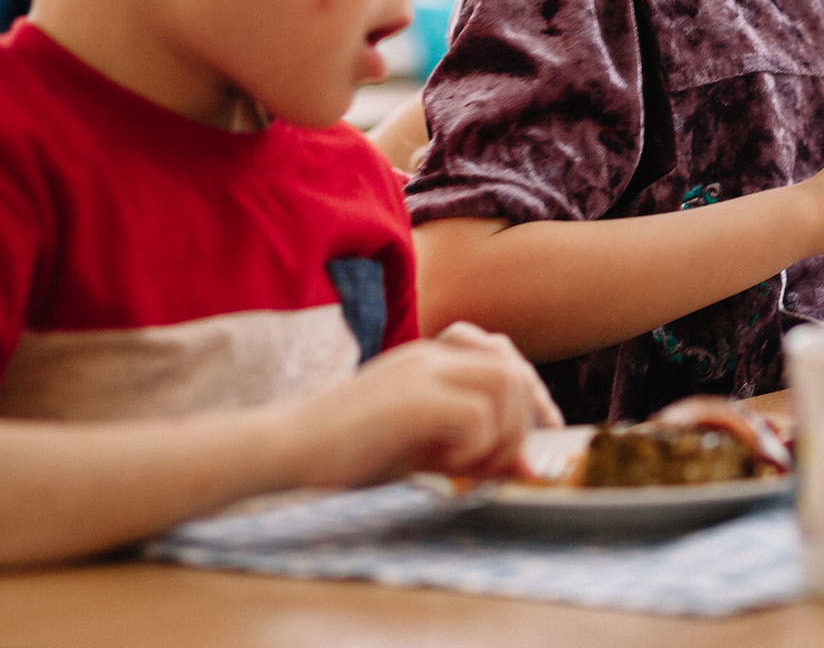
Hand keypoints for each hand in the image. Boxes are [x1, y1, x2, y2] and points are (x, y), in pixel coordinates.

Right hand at [283, 321, 561, 487]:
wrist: (282, 448)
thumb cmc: (346, 452)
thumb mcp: (420, 448)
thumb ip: (475, 449)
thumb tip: (530, 468)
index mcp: (431, 358)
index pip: (503, 356)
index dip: (531, 395)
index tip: (540, 435)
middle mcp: (431, 355)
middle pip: (514, 369)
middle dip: (525, 420)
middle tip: (506, 463)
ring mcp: (422, 371)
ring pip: (506, 384)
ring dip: (503, 434)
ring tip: (470, 467)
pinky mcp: (412, 398)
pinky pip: (477, 414)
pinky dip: (476, 446)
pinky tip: (443, 466)